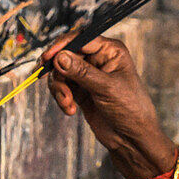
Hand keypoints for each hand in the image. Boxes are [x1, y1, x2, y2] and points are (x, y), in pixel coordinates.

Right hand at [42, 34, 177, 178]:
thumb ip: (82, 72)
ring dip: (60, 89)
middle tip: (59, 89)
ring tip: (68, 104)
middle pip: (65, 55)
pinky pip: (62, 88)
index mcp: (110, 51)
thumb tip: (59, 57)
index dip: (62, 46)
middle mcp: (98, 59)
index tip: (47, 58)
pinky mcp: (80, 91)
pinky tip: (70, 110)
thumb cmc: (130, 109)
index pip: (81, 39)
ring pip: (60, 73)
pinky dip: (62, 98)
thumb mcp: (106, 88)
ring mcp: (87, 75)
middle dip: (59, 73)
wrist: (131, 139)